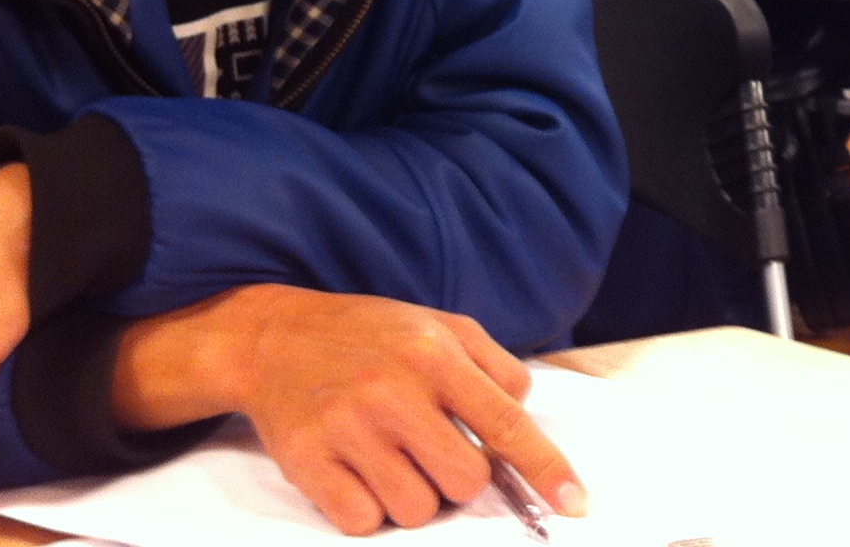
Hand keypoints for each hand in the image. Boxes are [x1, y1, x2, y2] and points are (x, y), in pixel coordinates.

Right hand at [112, 286, 582, 537]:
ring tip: (391, 457)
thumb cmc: (370, 334)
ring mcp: (349, 429)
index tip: (575, 501)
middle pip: (465, 481)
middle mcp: (395, 392)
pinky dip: (367, 510)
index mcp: (436, 356)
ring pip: (415, 510)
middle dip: (459, 478)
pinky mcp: (308, 462)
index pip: (506, 423)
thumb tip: (524, 415)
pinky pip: (362, 523)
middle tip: (433, 451)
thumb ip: (493, 366)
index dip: (546, 468)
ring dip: (412, 496)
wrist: (274, 337)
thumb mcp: (441, 326)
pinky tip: (357, 472)